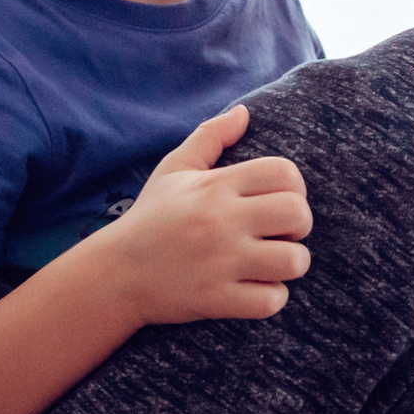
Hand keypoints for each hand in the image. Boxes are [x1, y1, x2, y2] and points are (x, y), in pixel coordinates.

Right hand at [89, 106, 311, 323]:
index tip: (279, 201)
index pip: (285, 173)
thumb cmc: (149, 217)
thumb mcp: (173, 169)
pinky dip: (272, 297)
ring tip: (273, 263)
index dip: (294, 187)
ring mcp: (220, 263)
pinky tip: (256, 288)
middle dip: (299, 225)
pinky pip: (272, 301)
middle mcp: (221, 221)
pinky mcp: (217, 299)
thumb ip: (210, 136)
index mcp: (215, 186)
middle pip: (298, 214)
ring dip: (291, 263)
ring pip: (294, 260)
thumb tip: (244, 112)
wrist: (114, 273)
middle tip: (280, 233)